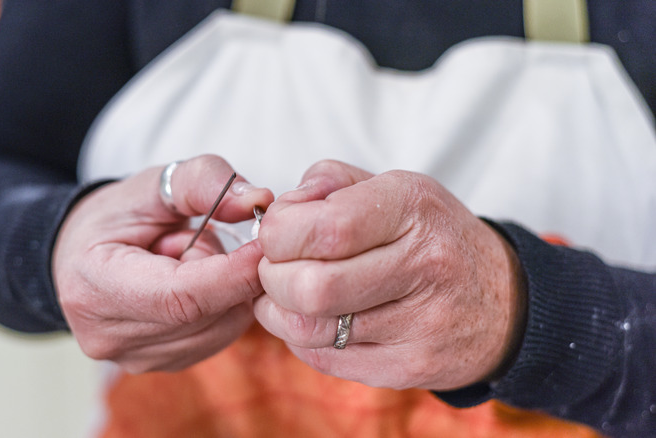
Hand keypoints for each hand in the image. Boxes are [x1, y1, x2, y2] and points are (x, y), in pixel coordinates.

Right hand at [53, 155, 272, 372]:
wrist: (81, 256)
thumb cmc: (114, 219)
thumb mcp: (149, 185)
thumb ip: (201, 182)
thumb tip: (256, 200)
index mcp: (95, 288)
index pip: (183, 295)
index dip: (235, 271)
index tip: (266, 243)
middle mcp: (112, 337)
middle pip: (209, 314)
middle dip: (230, 272)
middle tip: (203, 238)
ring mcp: (136, 359)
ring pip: (223, 328)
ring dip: (227, 289)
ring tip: (186, 261)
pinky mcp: (161, 365)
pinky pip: (220, 336)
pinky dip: (223, 306)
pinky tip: (191, 285)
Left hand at [254, 160, 525, 390]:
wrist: (502, 301)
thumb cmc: (430, 236)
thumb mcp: (393, 187)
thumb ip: (328, 182)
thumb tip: (279, 211)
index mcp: (412, 208)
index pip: (325, 228)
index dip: (280, 233)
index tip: (277, 233)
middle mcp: (424, 266)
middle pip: (311, 287)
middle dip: (272, 276)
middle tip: (277, 266)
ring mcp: (420, 325)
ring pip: (309, 330)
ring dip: (278, 311)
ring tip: (287, 292)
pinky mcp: (409, 367)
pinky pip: (324, 359)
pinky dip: (301, 338)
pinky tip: (314, 318)